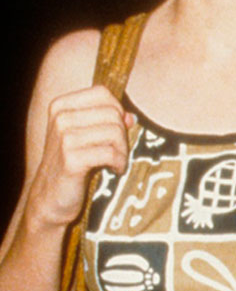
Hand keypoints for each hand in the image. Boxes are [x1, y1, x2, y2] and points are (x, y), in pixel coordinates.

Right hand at [28, 85, 130, 230]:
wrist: (49, 198)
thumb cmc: (71, 165)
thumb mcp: (85, 137)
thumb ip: (106, 121)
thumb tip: (131, 116)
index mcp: (60, 106)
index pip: (102, 93)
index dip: (117, 110)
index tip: (116, 131)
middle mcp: (60, 118)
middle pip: (112, 113)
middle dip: (123, 134)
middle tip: (118, 152)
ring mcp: (64, 138)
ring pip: (115, 132)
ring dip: (123, 151)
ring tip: (116, 162)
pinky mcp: (71, 159)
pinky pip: (111, 153)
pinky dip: (119, 163)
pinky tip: (114, 170)